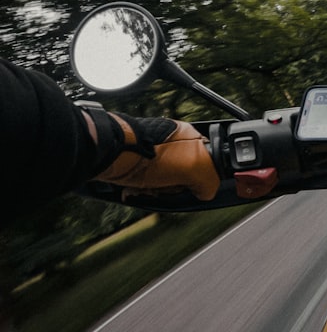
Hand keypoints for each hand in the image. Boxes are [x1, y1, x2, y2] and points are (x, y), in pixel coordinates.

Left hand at [93, 114, 219, 200]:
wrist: (110, 155)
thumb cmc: (149, 154)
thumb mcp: (194, 166)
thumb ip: (211, 180)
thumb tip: (207, 193)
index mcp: (192, 138)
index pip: (209, 165)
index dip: (202, 179)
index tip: (194, 186)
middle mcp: (174, 145)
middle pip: (187, 178)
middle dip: (176, 189)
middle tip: (168, 186)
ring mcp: (155, 156)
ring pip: (167, 185)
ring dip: (158, 193)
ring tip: (149, 188)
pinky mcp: (138, 165)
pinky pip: (148, 186)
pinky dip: (143, 192)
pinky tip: (138, 190)